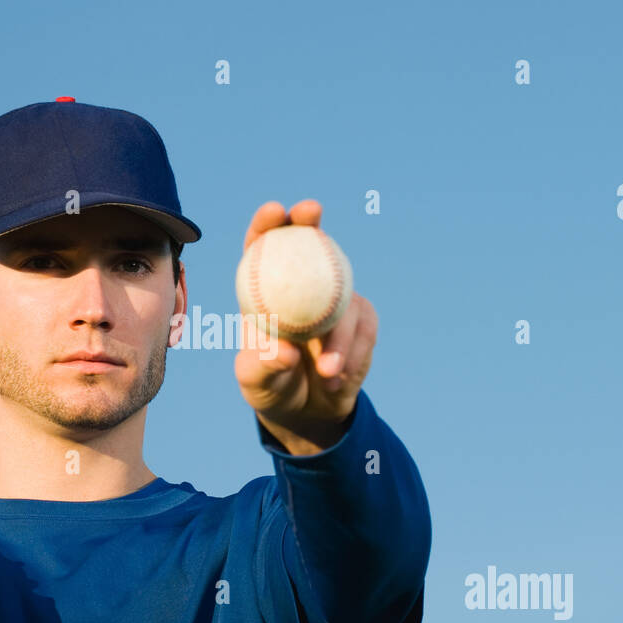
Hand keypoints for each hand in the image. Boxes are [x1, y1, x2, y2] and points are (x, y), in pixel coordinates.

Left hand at [234, 199, 376, 455]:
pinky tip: (339, 380)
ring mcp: (335, 300)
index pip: (264, 247)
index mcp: (266, 290)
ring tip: (328, 372)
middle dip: (309, 219)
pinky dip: (353, 355)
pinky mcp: (361, 321)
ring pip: (344, 297)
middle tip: (312, 211)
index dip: (269, 222)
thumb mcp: (257, 382)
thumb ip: (265, 365)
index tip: (276, 211)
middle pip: (307, 242)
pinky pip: (364, 330)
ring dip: (339, 336)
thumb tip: (285, 351)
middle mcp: (302, 286)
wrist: (307, 412)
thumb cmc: (271, 388)